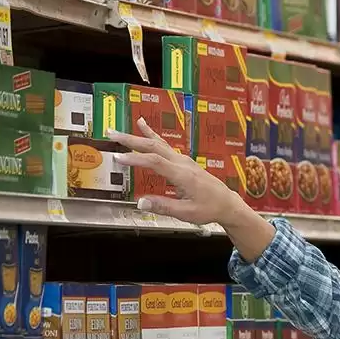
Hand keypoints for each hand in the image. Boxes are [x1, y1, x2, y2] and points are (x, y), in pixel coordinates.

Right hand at [109, 119, 246, 226]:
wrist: (227, 203)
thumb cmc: (209, 208)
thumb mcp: (187, 213)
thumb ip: (164, 207)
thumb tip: (141, 203)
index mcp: (183, 175)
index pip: (155, 162)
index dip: (136, 159)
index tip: (118, 158)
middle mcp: (182, 164)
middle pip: (154, 146)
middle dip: (131, 140)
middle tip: (112, 134)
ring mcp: (183, 160)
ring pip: (158, 143)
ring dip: (137, 136)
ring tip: (119, 130)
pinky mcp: (183, 161)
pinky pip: (164, 144)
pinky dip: (151, 134)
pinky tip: (143, 125)